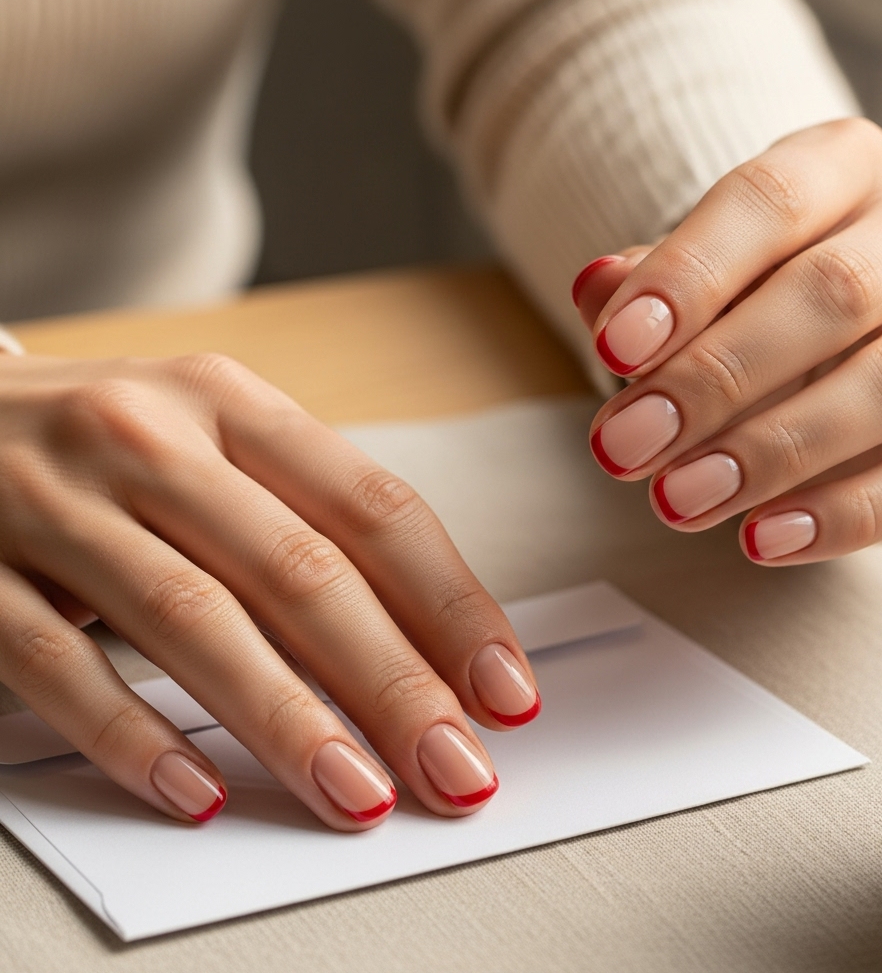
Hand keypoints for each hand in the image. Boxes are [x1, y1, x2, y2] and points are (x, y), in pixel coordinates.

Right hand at [0, 353, 539, 825]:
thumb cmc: (108, 442)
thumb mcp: (211, 441)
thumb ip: (303, 520)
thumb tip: (423, 641)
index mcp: (232, 404)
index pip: (374, 509)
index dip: (452, 605)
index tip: (506, 690)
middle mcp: (152, 438)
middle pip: (302, 573)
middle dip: (394, 683)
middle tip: (457, 768)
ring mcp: (56, 502)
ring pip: (195, 621)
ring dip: (289, 720)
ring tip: (359, 796)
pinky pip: (58, 663)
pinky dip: (133, 736)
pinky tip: (199, 792)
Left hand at [572, 118, 881, 563]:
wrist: (833, 334)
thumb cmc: (750, 297)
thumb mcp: (687, 278)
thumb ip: (641, 287)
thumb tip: (598, 288)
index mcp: (846, 166)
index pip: (769, 201)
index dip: (688, 277)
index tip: (613, 348)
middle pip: (833, 292)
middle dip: (716, 379)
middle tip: (629, 445)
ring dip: (775, 452)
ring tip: (680, 499)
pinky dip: (849, 514)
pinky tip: (765, 537)